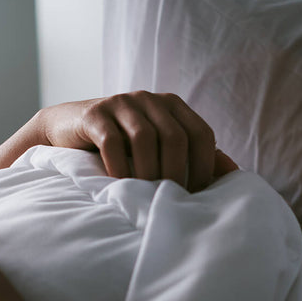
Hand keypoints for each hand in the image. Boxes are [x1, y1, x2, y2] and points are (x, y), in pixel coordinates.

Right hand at [38, 91, 228, 190]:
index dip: (204, 166)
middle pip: (176, 136)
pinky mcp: (95, 114)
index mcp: (173, 106)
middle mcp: (150, 99)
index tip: (196, 196)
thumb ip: (194, 155)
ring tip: (146, 196)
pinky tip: (120, 185)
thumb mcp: (159, 148)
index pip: (201, 134)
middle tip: (170, 201)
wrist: (67, 129)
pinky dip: (119, 167)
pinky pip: (112, 141)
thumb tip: (234, 172)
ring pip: (145, 138)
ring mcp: (121, 102)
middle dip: (177, 173)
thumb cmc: (121, 145)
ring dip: (148, 173)